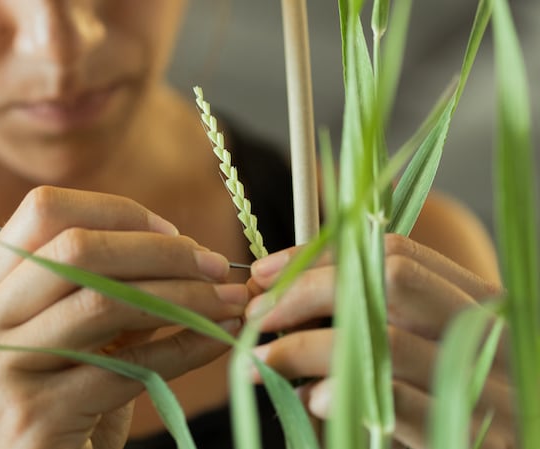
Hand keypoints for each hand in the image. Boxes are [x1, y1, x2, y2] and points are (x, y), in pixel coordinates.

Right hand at [0, 186, 246, 448]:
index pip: (44, 212)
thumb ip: (108, 295)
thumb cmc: (62, 413)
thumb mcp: (75, 344)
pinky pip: (128, 368)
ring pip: (104, 303)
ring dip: (184, 296)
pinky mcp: (33, 416)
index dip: (115, 212)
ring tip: (231, 301)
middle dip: (160, 251)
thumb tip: (184, 253)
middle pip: (75, 251)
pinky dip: (185, 348)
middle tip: (215, 265)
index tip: (172, 232)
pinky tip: (220, 341)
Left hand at [248, 233, 511, 448]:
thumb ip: (367, 318)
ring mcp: (491, 384)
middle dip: (306, 292)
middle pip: (388, 281)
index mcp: (475, 301)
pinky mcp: (479, 436)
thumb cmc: (437, 403)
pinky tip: (311, 398)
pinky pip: (403, 402)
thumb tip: (282, 296)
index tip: (265, 275)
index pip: (393, 252)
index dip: (320, 257)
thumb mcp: (412, 350)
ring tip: (259, 361)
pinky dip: (348, 393)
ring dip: (305, 347)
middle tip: (256, 316)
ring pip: (386, 341)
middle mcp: (490, 332)